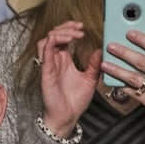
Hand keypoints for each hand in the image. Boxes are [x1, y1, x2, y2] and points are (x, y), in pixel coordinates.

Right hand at [37, 20, 101, 136]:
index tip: (82, 27)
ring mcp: (49, 66)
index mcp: (64, 60)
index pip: (62, 38)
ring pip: (45, 42)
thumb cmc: (74, 100)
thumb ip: (94, 64)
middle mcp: (55, 61)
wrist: (67, 116)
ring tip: (73, 35)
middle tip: (80, 28)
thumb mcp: (90, 79)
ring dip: (58, 34)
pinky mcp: (46, 74)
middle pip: (53, 36)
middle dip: (65, 28)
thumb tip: (101, 50)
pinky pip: (43, 57)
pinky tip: (55, 40)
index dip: (69, 29)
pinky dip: (47, 46)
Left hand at [102, 29, 144, 104]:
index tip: (130, 33)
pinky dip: (124, 86)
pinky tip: (114, 80)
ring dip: (118, 70)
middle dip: (125, 54)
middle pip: (143, 62)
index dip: (143, 41)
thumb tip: (144, 40)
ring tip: (105, 64)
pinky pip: (135, 94)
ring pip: (136, 78)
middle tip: (111, 46)